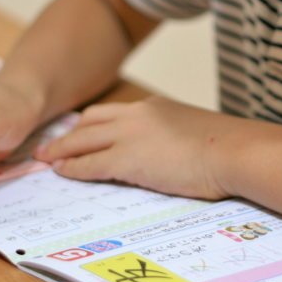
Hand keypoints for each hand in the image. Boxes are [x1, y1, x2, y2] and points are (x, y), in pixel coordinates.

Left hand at [34, 96, 235, 199]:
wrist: (234, 151)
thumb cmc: (228, 148)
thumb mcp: (196, 133)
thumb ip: (177, 138)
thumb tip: (176, 153)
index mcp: (155, 107)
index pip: (114, 113)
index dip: (93, 124)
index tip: (81, 132)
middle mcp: (137, 115)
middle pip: (90, 121)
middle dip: (69, 134)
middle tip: (52, 144)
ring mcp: (130, 136)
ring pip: (83, 140)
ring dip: (61, 150)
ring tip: (47, 158)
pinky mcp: (127, 160)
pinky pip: (90, 164)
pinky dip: (73, 168)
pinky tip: (63, 173)